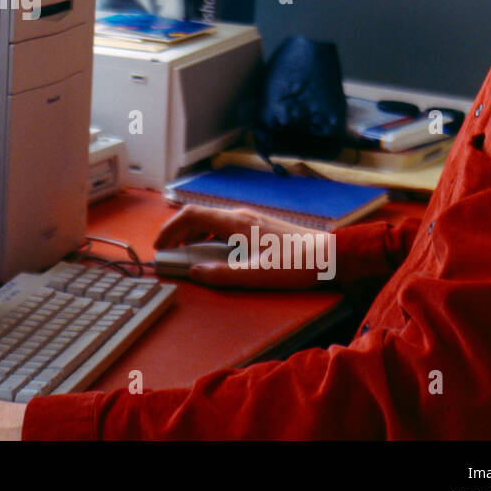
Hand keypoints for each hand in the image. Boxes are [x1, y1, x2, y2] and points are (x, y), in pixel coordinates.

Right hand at [155, 205, 334, 289]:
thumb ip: (223, 275)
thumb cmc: (297, 264)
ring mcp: (250, 219)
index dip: (170, 228)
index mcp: (236, 223)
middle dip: (178, 233)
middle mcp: (240, 216)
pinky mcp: (258, 227)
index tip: (159, 245)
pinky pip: (224, 227)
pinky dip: (209, 238)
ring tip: (187, 255)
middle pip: (198, 217)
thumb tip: (194, 272)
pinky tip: (214, 254)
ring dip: (193, 236)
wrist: (331, 254)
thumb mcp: (257, 275)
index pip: (191, 215)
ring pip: (211, 222)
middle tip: (169, 253)